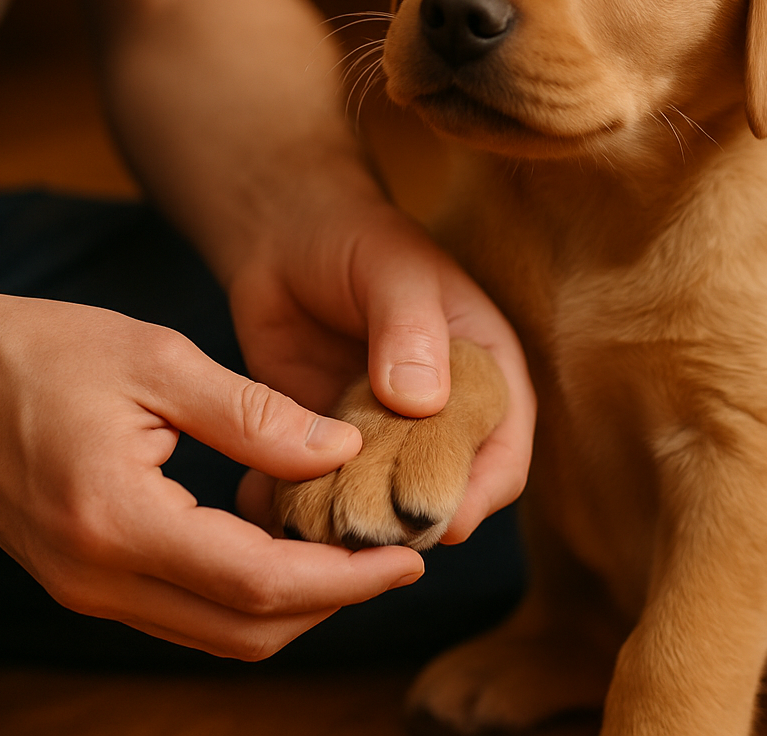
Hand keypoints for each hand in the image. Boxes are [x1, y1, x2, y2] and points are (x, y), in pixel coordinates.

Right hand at [0, 281, 425, 659]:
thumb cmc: (37, 349)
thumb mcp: (157, 357)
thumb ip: (253, 415)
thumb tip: (341, 452)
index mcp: (118, 520)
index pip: (260, 584)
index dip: (346, 581)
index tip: (407, 560)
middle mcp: (97, 578)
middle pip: (245, 632)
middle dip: (332, 604)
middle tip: (392, 558)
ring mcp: (83, 590)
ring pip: (215, 634)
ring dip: (291, 606)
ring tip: (350, 552)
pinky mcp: (81, 582)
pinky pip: (181, 613)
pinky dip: (243, 595)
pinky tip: (279, 545)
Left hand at [228, 191, 534, 544]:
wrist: (285, 238)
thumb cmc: (357, 239)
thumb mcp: (393, 270)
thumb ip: (411, 329)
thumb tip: (424, 402)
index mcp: (486, 375)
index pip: (504, 457)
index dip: (478, 494)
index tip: (435, 518)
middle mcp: (443, 418)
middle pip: (441, 497)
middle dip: (403, 520)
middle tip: (358, 527)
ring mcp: (386, 438)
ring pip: (378, 506)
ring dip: (345, 521)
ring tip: (305, 516)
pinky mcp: (330, 447)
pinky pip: (321, 494)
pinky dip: (297, 506)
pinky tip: (262, 498)